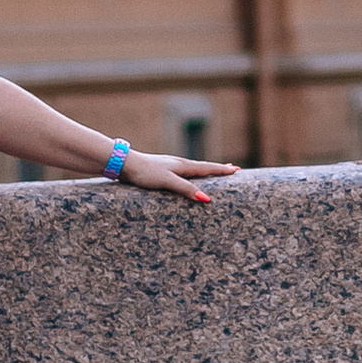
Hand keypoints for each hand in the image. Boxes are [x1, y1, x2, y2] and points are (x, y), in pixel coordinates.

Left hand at [119, 151, 240, 204]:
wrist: (125, 164)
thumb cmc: (146, 172)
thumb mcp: (168, 182)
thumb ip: (186, 189)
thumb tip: (206, 199)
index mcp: (183, 166)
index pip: (208, 168)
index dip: (222, 170)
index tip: (235, 170)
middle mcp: (179, 164)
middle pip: (203, 166)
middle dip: (218, 168)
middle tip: (231, 169)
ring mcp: (170, 166)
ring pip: (194, 168)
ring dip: (206, 170)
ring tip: (214, 171)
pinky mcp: (162, 171)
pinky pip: (184, 172)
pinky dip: (193, 174)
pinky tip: (188, 176)